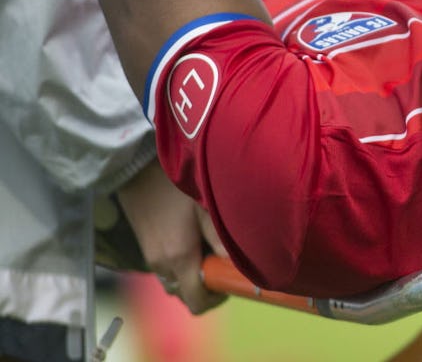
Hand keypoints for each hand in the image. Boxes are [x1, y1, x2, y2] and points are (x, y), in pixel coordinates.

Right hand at [117, 161, 227, 313]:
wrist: (135, 166)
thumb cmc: (175, 184)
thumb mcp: (205, 208)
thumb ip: (220, 240)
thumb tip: (238, 266)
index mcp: (179, 259)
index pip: (196, 302)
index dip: (217, 297)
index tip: (230, 280)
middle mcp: (161, 264)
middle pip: (185, 294)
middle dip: (205, 286)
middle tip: (221, 262)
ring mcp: (150, 256)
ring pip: (174, 281)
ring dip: (192, 274)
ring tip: (207, 247)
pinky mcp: (145, 246)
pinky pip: (165, 268)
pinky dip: (180, 264)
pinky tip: (192, 238)